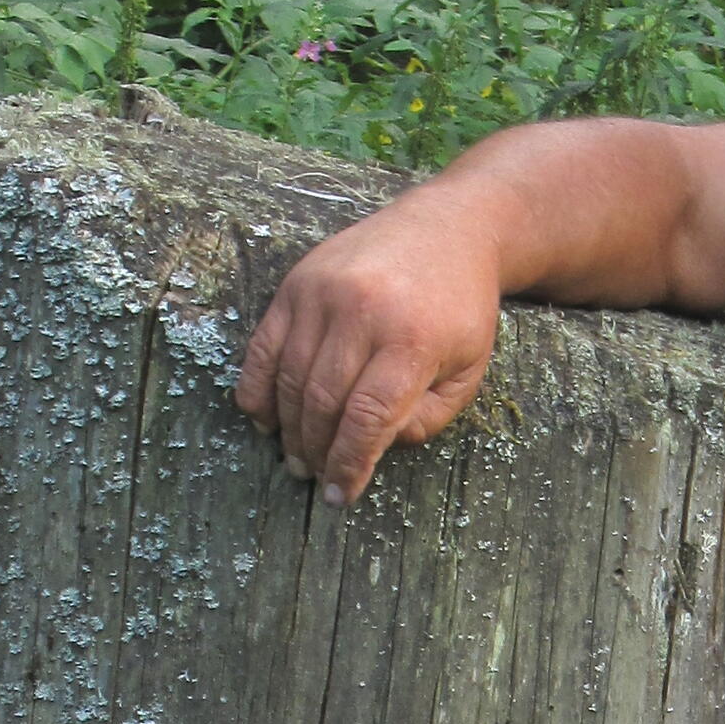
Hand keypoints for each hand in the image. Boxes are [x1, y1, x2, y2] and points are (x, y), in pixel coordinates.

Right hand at [235, 185, 502, 506]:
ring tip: (295, 458)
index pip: (368, 418)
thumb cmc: (460, 309)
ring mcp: (324, 293)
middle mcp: (363, 312)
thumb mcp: (467, 371)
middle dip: (316, 452)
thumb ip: (425, 418)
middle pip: (324, 402)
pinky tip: (265, 418)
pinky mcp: (297, 282)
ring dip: (289, 428)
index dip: (350, 464)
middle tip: (314, 478)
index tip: (341, 496)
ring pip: (292, 378)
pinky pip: (264, 345)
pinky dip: (257, 387)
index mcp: (412, 341)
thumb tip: (373, 449)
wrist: (448, 228)